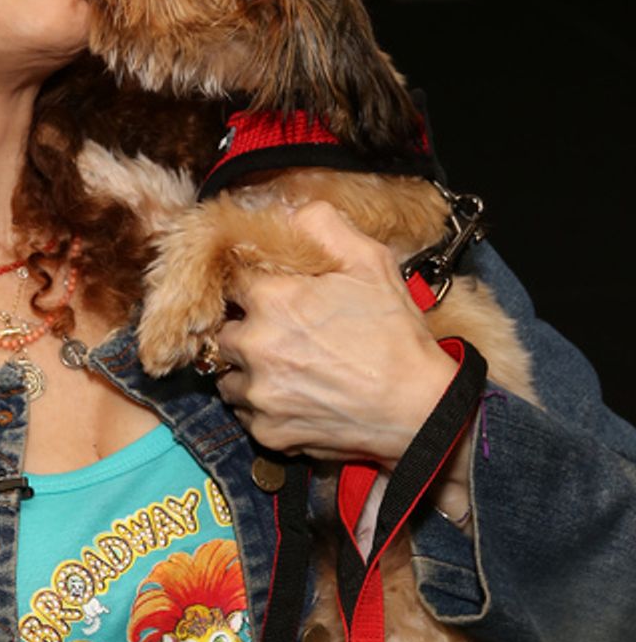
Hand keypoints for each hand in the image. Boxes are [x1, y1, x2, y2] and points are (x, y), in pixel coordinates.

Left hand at [214, 201, 461, 467]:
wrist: (419, 408)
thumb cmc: (396, 334)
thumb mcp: (371, 262)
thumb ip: (323, 225)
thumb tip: (290, 210)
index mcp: (272, 299)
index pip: (231, 281)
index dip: (249, 285)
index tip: (266, 293)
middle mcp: (254, 346)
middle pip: (223, 330)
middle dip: (244, 329)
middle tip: (283, 334)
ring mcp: (258, 393)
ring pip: (228, 375)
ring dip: (247, 370)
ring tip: (287, 368)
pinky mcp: (267, 431)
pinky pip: (247, 414)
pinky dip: (263, 407)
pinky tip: (297, 397)